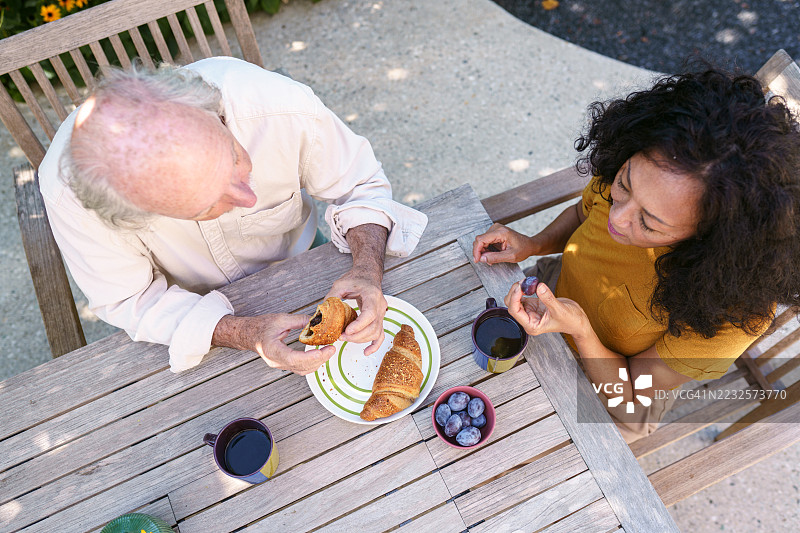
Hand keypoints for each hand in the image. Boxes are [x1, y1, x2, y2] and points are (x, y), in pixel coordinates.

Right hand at [214, 314, 334, 375]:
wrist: (248, 334)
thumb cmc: (261, 326)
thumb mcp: (281, 319)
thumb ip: (300, 321)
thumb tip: (317, 321)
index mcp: (273, 350)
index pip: (294, 358)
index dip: (311, 357)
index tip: (324, 351)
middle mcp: (276, 361)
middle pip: (302, 366)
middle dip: (320, 359)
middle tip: (332, 348)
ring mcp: (279, 365)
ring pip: (302, 370)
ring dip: (317, 363)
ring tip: (328, 351)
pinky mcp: (284, 365)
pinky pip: (300, 369)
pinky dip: (312, 364)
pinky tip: (319, 355)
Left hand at [327, 268, 386, 355]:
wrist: (367, 276)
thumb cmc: (356, 278)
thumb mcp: (340, 284)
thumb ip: (332, 297)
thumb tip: (321, 312)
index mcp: (372, 295)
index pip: (370, 314)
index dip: (359, 325)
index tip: (347, 331)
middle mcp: (380, 306)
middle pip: (373, 327)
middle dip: (356, 335)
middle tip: (340, 336)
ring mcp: (382, 314)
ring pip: (376, 333)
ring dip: (360, 339)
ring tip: (345, 338)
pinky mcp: (379, 319)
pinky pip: (380, 335)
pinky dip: (374, 345)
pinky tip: (366, 352)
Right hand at [473, 223, 537, 264]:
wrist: (530, 244)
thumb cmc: (523, 249)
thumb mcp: (511, 256)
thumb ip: (495, 258)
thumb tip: (482, 259)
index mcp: (501, 232)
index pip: (481, 239)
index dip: (476, 250)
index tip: (477, 260)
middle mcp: (496, 228)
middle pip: (480, 240)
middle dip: (480, 252)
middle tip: (485, 261)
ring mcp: (495, 229)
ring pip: (481, 241)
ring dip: (483, 251)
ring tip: (490, 259)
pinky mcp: (495, 232)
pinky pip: (485, 241)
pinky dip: (486, 249)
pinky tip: (492, 255)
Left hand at [504, 281, 588, 337]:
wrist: (577, 320)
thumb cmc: (570, 321)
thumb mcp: (560, 310)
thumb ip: (548, 299)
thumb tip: (539, 287)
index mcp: (531, 325)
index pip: (515, 311)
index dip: (515, 297)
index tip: (521, 287)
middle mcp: (528, 319)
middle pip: (511, 304)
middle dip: (515, 291)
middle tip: (525, 282)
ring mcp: (530, 311)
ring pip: (515, 299)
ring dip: (519, 289)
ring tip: (528, 281)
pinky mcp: (534, 304)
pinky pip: (523, 295)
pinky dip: (525, 288)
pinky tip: (531, 284)